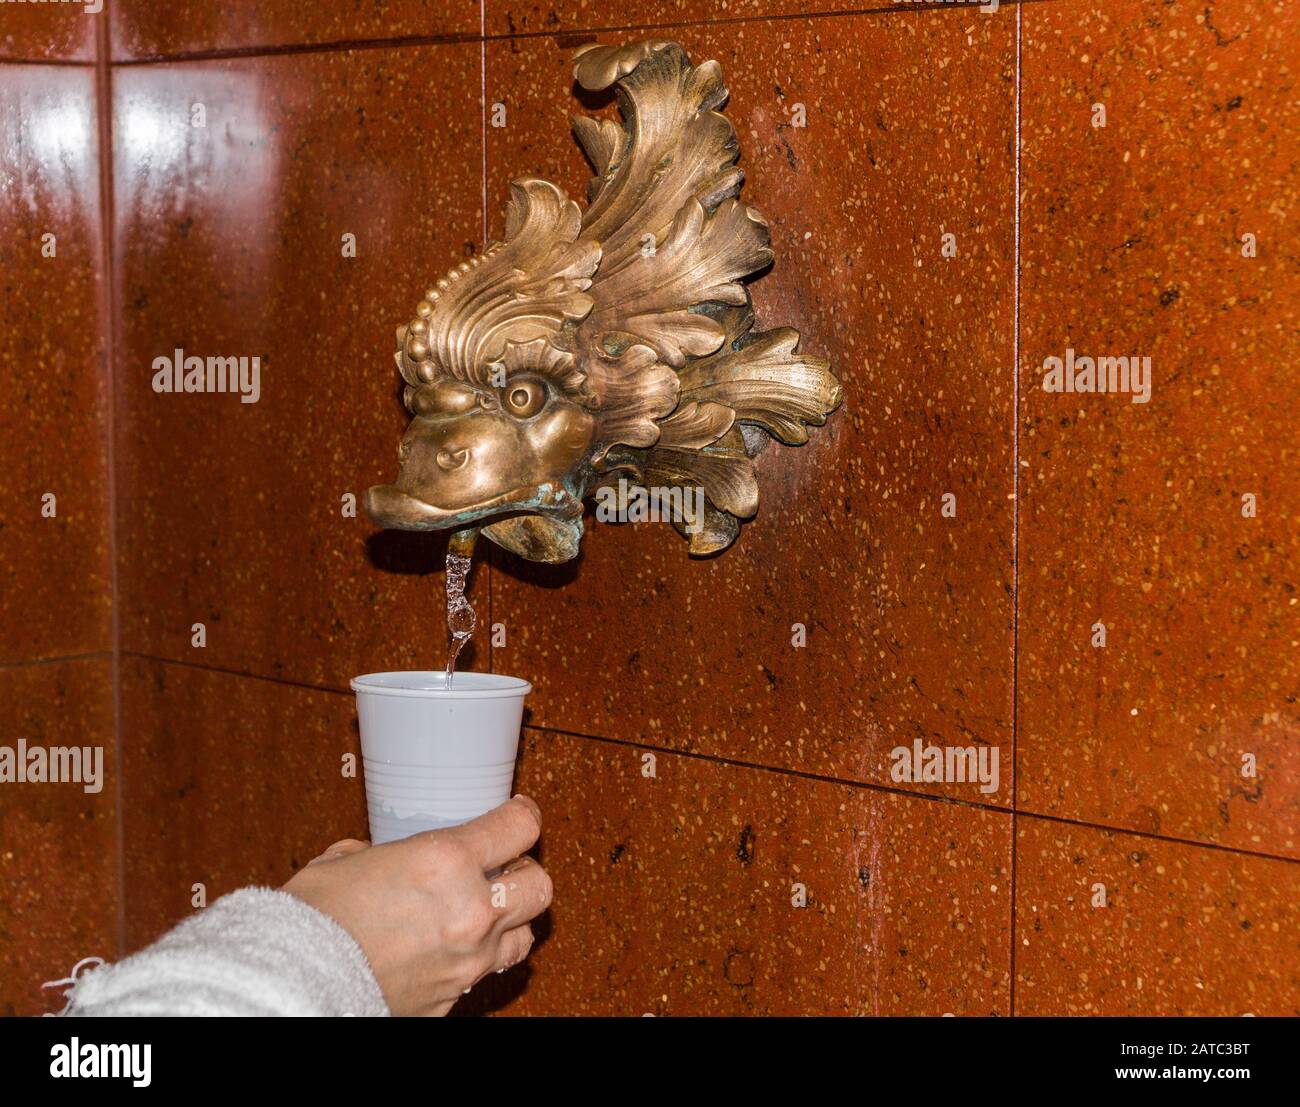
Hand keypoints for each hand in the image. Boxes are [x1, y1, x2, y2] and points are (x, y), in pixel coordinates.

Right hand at [283, 795, 551, 1015]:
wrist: (291, 985)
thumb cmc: (310, 921)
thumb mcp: (345, 861)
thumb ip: (380, 854)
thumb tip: (380, 858)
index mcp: (446, 861)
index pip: (519, 826)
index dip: (523, 815)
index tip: (518, 813)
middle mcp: (470, 910)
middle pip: (540, 884)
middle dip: (524, 872)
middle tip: (502, 866)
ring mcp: (468, 960)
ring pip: (525, 935)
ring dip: (510, 919)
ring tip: (484, 912)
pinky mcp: (454, 997)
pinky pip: (485, 973)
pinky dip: (476, 958)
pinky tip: (451, 949)